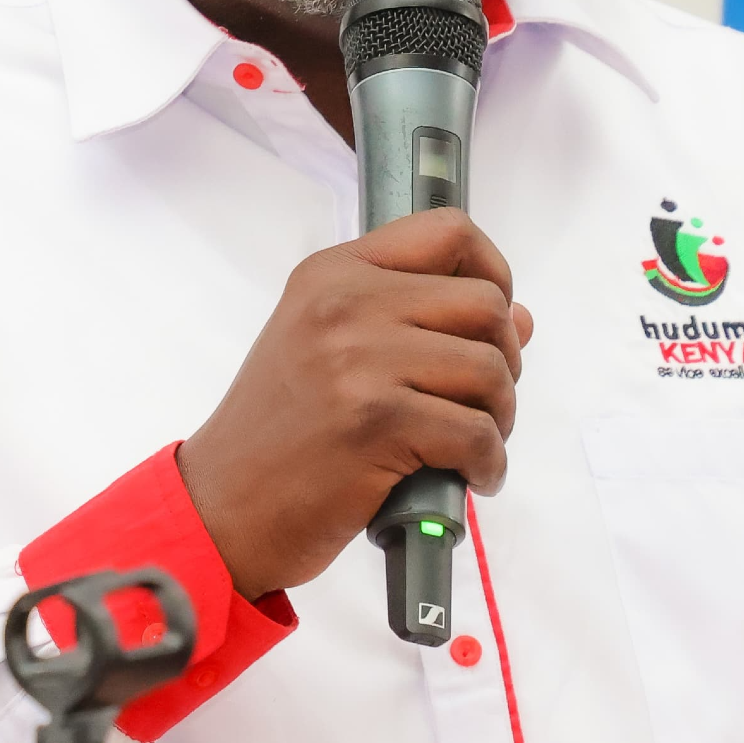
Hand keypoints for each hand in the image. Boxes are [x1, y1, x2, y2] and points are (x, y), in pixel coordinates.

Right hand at [184, 210, 533, 598]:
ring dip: (499, 418)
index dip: (493, 272)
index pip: (447, 232)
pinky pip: (479, 434)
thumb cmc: (282, 436)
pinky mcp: (376, 422)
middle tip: (480, 403)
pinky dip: (489, 465)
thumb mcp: (332, 352)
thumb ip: (421, 322)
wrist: (223, 509)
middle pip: (484, 305)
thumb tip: (520, 317)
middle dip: (504, 360)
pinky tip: (468, 478)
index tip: (491, 322)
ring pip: (492, 370)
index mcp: (332, 275)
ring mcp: (358, 361)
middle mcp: (343, 304)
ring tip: (471, 445)